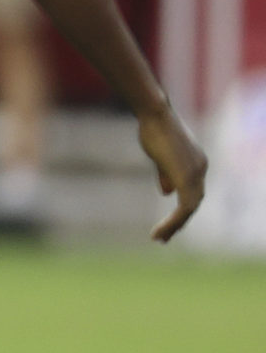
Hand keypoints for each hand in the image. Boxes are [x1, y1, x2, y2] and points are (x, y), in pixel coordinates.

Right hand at [139, 106, 206, 241]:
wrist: (155, 114)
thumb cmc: (153, 128)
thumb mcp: (160, 155)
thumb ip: (165, 174)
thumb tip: (167, 193)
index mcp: (196, 164)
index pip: (192, 192)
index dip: (181, 209)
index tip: (166, 223)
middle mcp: (200, 169)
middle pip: (195, 202)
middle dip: (180, 221)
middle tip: (164, 237)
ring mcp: (196, 173)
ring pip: (190, 208)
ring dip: (175, 225)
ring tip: (160, 238)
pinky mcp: (186, 178)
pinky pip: (184, 208)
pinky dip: (173, 221)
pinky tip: (160, 230)